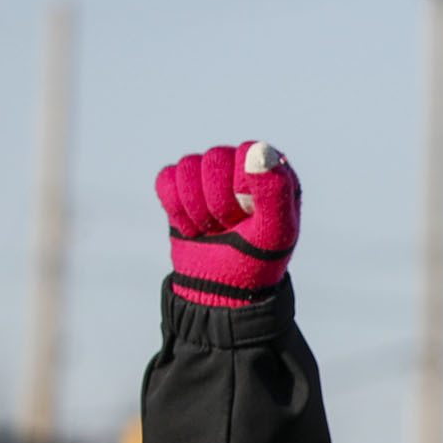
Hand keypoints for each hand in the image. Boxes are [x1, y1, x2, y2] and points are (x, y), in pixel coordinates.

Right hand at [154, 141, 300, 304]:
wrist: (222, 291)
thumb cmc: (257, 261)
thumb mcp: (276, 232)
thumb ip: (275, 191)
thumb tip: (258, 151)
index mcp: (272, 171)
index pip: (246, 153)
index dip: (242, 189)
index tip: (248, 215)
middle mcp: (241, 165)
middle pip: (213, 159)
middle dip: (219, 204)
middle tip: (230, 227)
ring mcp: (209, 174)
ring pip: (187, 168)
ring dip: (197, 210)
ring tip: (213, 229)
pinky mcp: (180, 187)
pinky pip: (166, 180)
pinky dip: (177, 211)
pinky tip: (193, 227)